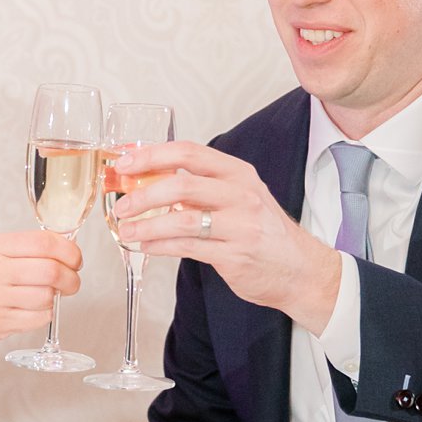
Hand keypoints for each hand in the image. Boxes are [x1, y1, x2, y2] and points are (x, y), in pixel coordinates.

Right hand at [0, 230, 81, 347]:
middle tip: (72, 282)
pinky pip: (37, 318)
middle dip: (71, 278)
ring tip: (50, 295)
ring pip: (47, 297)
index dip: (70, 251)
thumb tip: (64, 247)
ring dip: (57, 298)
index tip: (75, 259)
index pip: (44, 243)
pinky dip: (45, 314)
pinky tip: (36, 309)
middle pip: (51, 271)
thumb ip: (21, 248)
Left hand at [112, 143, 343, 329]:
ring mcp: (239, 226)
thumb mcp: (239, 197)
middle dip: (143, 194)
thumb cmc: (263, 231)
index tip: (125, 163)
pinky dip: (160, 246)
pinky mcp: (234, 255)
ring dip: (147, 225)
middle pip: (181, 183)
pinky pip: (188, 248)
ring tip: (126, 230)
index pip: (188, 152)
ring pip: (182, 219)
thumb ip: (202, 187)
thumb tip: (152, 179)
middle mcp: (241, 195)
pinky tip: (145, 246)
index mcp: (238, 173)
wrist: (299, 269)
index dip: (152, 155)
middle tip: (122, 204)